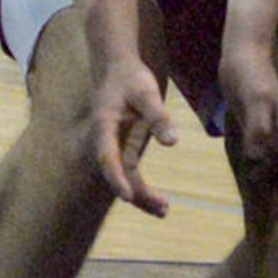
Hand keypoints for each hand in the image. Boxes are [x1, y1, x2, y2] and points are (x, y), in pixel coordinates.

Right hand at [92, 50, 178, 216]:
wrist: (116, 66)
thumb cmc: (130, 76)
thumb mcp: (146, 92)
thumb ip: (158, 116)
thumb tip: (173, 144)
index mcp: (104, 125)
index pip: (107, 155)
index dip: (116, 176)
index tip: (126, 196)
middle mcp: (106, 140)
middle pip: (116, 173)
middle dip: (136, 194)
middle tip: (162, 208)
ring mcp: (115, 145)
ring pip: (124, 177)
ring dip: (141, 196)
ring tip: (164, 211)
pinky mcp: (125, 147)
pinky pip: (131, 173)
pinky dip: (143, 189)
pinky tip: (162, 204)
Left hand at [219, 40, 277, 219]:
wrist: (241, 56)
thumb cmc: (250, 75)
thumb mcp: (254, 97)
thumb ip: (258, 122)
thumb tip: (261, 149)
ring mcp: (276, 137)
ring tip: (269, 196)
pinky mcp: (261, 133)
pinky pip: (272, 161)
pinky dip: (268, 173)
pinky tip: (254, 174)